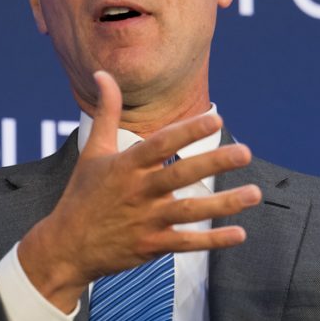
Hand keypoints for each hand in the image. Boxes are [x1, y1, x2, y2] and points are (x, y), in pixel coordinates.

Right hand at [19, 71, 261, 311]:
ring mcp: (145, 220)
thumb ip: (107, 112)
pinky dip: (213, 241)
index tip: (216, 120)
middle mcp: (138, 190)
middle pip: (181, 175)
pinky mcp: (150, 246)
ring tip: (254, 193)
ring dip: (224, 203)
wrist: (65, 247)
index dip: (188, 132)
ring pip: (190, 210)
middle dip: (214, 163)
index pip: (161, 144)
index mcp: (126, 165)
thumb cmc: (82, 194)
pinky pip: (186, 243)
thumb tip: (103, 73)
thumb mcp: (93, 150)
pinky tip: (239, 234)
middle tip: (246, 152)